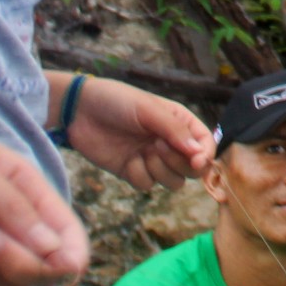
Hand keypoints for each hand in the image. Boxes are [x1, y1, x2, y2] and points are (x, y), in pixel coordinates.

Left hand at [58, 76, 212, 189]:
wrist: (79, 111)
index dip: (205, 155)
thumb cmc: (117, 101)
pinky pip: (147, 184)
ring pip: (173, 181)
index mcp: (179, 122)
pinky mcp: (133, 171)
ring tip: (143, 152)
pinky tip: (127, 160)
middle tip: (157, 147)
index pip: (205, 144)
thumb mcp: (148, 109)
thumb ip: (175, 130)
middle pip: (193, 168)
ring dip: (160, 171)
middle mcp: (170, 143)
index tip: (196, 161)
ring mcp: (152, 159)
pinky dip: (139, 175)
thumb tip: (200, 152)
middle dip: (179, 162)